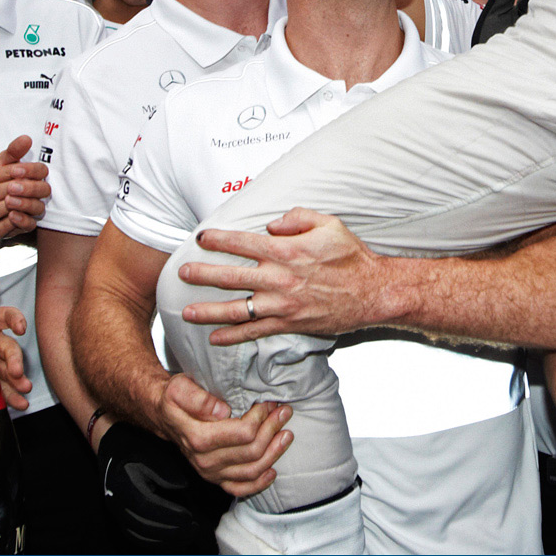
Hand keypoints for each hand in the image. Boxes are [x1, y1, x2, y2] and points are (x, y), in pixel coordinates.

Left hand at [0, 304, 33, 411]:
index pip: (4, 316)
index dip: (15, 319)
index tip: (20, 328)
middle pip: (10, 348)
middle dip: (16, 360)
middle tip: (16, 372)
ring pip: (11, 370)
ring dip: (18, 380)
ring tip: (23, 390)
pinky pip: (5, 388)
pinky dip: (12, 396)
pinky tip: (19, 403)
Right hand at [156, 373, 291, 497]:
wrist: (165, 417)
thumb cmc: (175, 400)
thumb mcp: (179, 389)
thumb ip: (197, 398)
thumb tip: (221, 411)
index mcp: (198, 438)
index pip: (242, 433)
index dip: (260, 418)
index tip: (268, 402)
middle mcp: (205, 461)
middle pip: (252, 451)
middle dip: (272, 430)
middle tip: (284, 412)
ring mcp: (211, 473)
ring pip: (251, 471)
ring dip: (274, 453)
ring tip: (286, 434)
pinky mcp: (216, 479)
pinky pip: (240, 489)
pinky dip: (259, 483)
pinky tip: (272, 471)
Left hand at [180, 207, 390, 343]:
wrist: (372, 292)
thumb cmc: (351, 257)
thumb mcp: (328, 223)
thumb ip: (296, 218)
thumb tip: (271, 225)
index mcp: (285, 251)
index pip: (242, 243)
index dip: (218, 239)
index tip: (201, 238)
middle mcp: (279, 279)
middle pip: (230, 276)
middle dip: (202, 274)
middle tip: (182, 273)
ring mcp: (282, 305)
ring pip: (236, 309)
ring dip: (209, 310)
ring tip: (187, 311)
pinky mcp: (289, 324)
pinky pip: (255, 332)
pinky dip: (233, 337)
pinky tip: (216, 338)